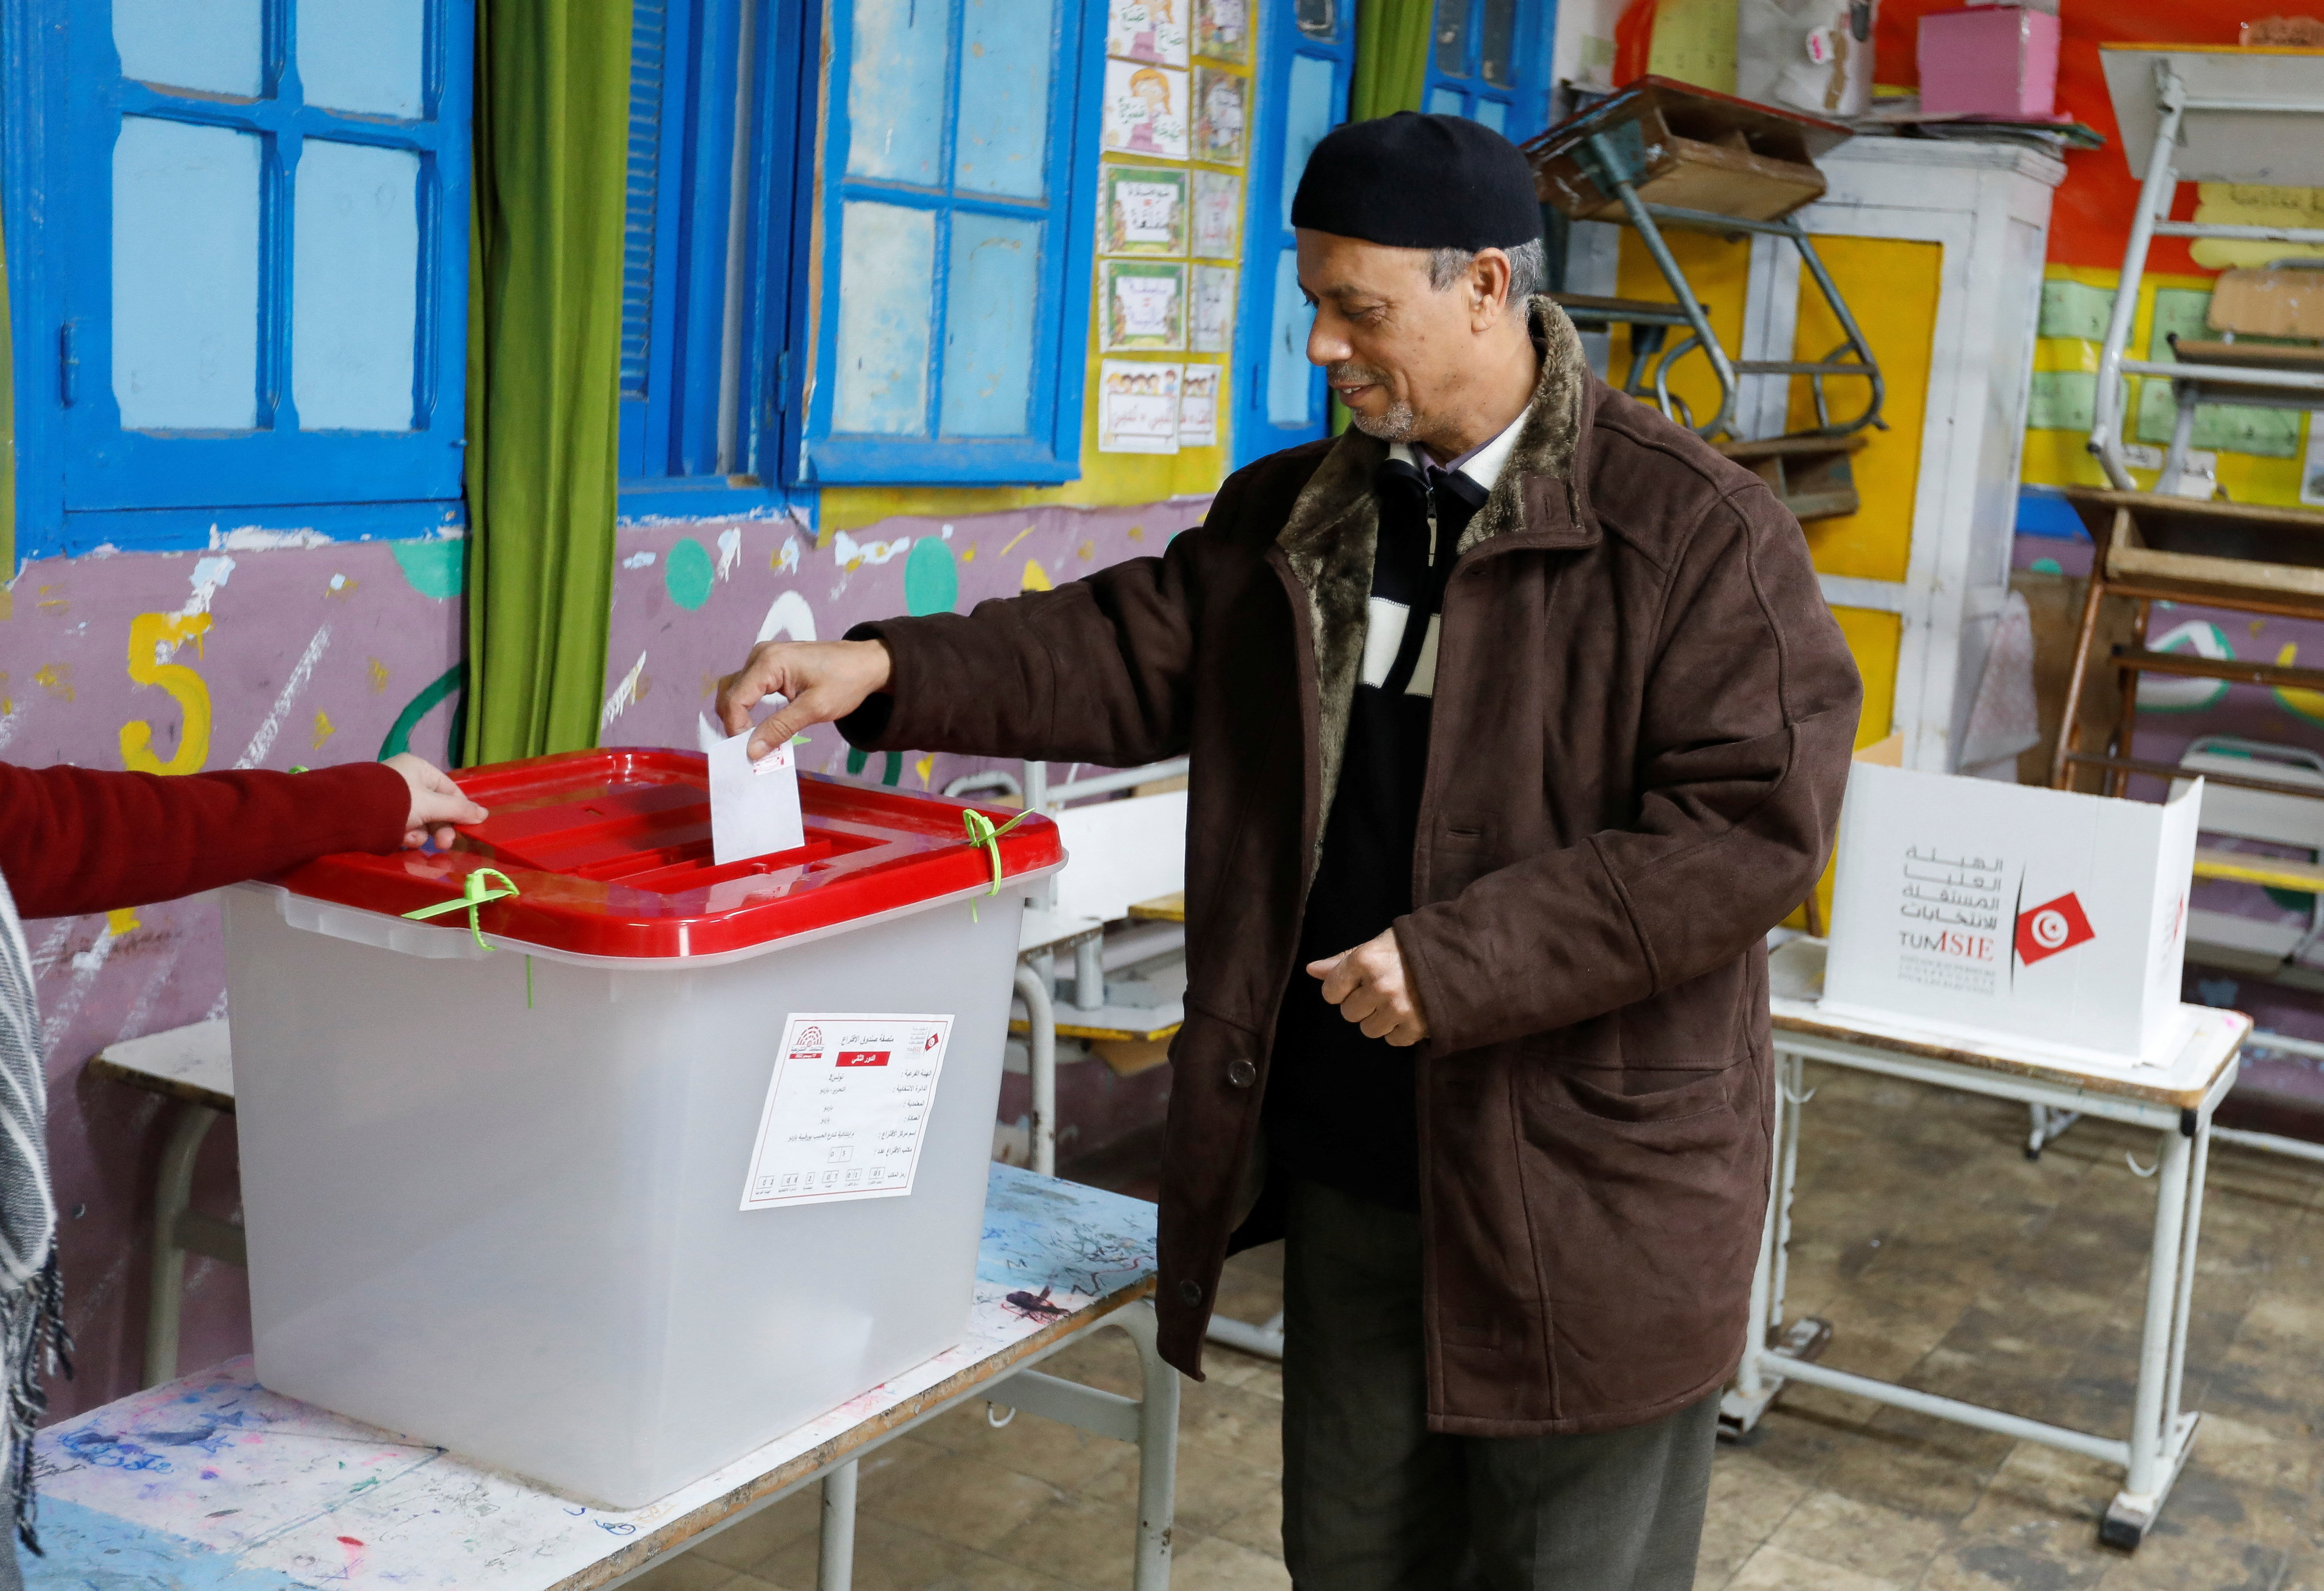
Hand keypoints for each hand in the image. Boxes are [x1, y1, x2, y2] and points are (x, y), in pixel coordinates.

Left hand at [384, 753, 487, 849]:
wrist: (351, 813)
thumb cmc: (397, 802)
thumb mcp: (432, 805)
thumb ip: (458, 810)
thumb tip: (484, 814)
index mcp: (419, 769)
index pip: (450, 790)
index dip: (460, 810)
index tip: (466, 829)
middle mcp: (406, 781)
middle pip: (436, 808)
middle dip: (439, 828)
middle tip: (443, 846)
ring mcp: (392, 797)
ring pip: (420, 821)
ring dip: (420, 834)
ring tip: (410, 839)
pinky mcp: (381, 813)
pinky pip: (403, 826)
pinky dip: (404, 835)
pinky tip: (398, 838)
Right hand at [716, 639, 893, 760]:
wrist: (866, 663)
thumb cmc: (846, 681)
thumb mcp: (815, 709)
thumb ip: (780, 728)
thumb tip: (752, 750)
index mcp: (769, 661)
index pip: (735, 699)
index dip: (736, 728)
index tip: (749, 751)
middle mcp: (761, 655)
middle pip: (729, 694)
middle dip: (734, 723)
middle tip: (751, 749)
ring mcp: (764, 658)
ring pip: (735, 691)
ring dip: (739, 716)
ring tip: (755, 740)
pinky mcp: (769, 665)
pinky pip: (748, 687)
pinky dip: (748, 708)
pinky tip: (761, 727)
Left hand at [1308, 929, 1428, 1046]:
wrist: (1463, 959)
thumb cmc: (1415, 948)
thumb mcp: (1379, 944)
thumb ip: (1344, 959)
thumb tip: (1312, 970)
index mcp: (1366, 960)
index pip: (1331, 991)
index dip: (1342, 989)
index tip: (1357, 984)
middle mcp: (1379, 986)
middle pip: (1348, 1013)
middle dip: (1362, 1004)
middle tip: (1382, 991)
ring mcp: (1397, 1009)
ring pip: (1368, 1029)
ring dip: (1380, 1019)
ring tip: (1398, 1002)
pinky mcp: (1416, 1028)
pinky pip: (1392, 1040)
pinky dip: (1400, 1030)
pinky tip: (1412, 1012)